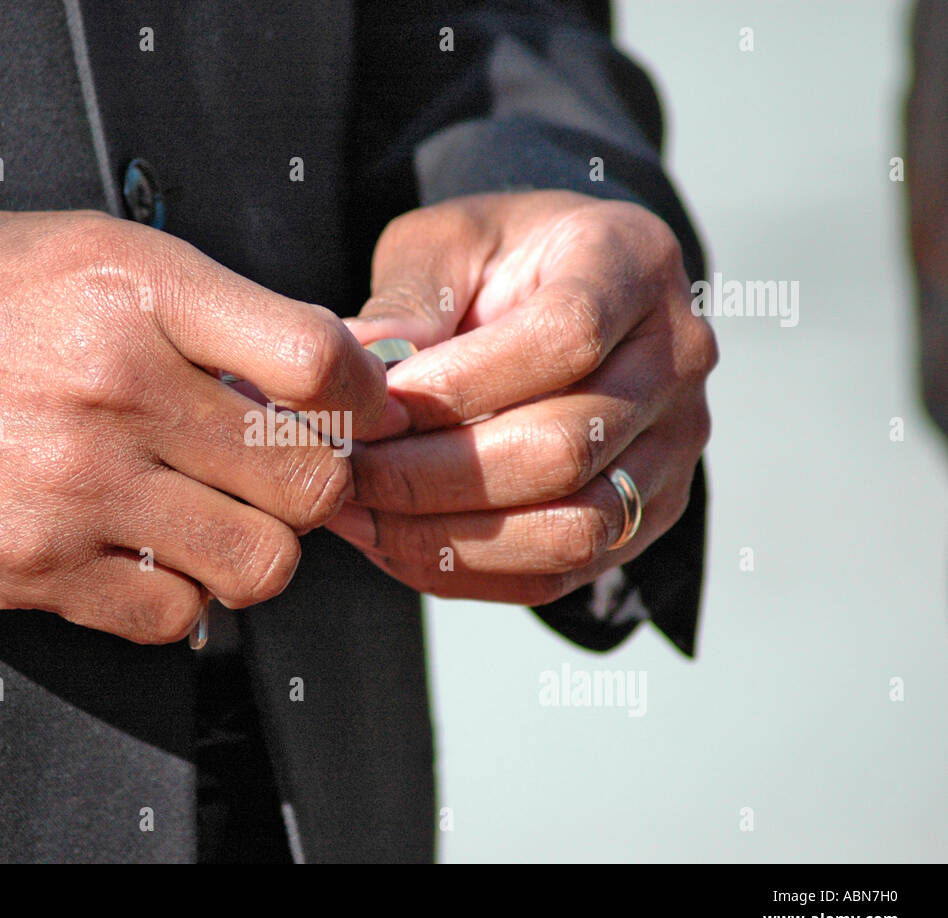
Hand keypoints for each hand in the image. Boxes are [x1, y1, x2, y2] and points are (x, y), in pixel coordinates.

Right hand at [0, 209, 385, 641]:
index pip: (317, 361)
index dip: (365, 396)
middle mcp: (109, 386)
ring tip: (217, 515)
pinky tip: (150, 552)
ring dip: (258, 547)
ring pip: (260, 565)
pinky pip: (173, 618)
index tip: (359, 410)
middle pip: (308, 479)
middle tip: (282, 469)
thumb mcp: (80, 248)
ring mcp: (70, 488)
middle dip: (316, 482)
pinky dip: (181, 595)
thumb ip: (201, 308)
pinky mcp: (31, 570)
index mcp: (132, 287)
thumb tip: (314, 376)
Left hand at [327, 191, 716, 603]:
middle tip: (344, 472)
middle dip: (433, 474)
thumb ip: (408, 300)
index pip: (565, 337)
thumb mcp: (445, 242)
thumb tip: (355, 367)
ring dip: (448, 537)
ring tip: (359, 517)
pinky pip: (560, 572)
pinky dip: (467, 571)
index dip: (460, 385)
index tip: (371, 407)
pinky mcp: (647, 514)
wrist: (565, 294)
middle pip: (566, 448)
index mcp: (632, 264)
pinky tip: (393, 544)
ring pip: (571, 529)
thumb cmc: (497, 261)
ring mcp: (674, 447)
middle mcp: (676, 360)